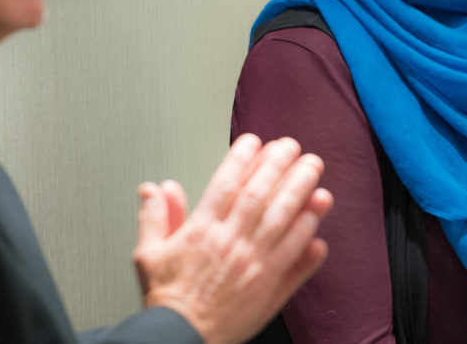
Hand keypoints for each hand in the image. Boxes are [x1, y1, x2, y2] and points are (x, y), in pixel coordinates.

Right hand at [133, 134, 331, 343]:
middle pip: (261, 195)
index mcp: (202, 231)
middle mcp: (232, 243)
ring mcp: (255, 265)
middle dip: (280, 166)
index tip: (255, 142)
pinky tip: (318, 223)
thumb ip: (155, 217)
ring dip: (301, 193)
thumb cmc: (169, 300)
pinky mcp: (271, 288)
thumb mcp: (148, 254)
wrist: (181, 339)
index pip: (226, 183)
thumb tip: (156, 190)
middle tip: (293, 147)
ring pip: (284, 221)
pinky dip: (308, 239)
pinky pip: (296, 259)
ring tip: (313, 172)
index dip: (243, 158)